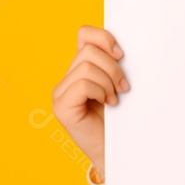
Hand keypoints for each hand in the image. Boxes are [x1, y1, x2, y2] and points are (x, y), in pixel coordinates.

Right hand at [51, 25, 130, 178]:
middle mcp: (66, 79)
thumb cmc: (122, 119)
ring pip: (87, 66)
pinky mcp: (61, 107)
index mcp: (80, 69)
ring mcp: (60, 93)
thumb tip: (123, 47)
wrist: (120, 151)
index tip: (122, 55)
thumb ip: (114, 64)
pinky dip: (100, 92)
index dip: (104, 38)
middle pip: (89, 50)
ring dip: (109, 82)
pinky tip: (107, 105)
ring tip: (114, 99)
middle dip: (113, 67)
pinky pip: (83, 84)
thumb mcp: (120, 84)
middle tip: (123, 88)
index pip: (84, 34)